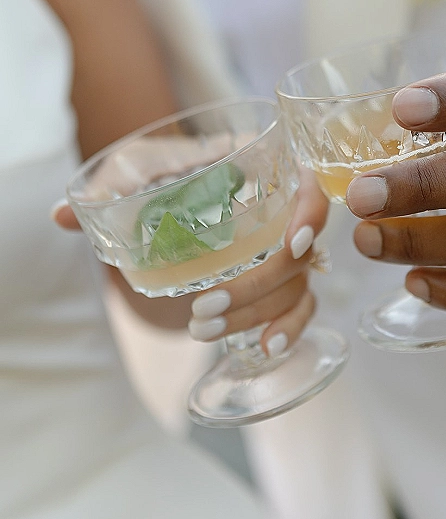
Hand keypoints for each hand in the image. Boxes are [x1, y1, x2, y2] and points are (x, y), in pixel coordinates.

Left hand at [52, 169, 329, 344]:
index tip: (291, 244)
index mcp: (263, 170)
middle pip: (300, 251)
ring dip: (258, 312)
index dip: (310, 215)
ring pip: (296, 284)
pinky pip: (300, 305)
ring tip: (206, 331)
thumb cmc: (159, 170)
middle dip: (257, 285)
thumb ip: (106, 192)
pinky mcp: (279, 278)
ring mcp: (284, 247)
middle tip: (206, 305)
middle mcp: (282, 209)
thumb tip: (61, 215)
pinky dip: (288, 327)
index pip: (309, 187)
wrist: (166, 185)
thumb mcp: (135, 170)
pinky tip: (264, 348)